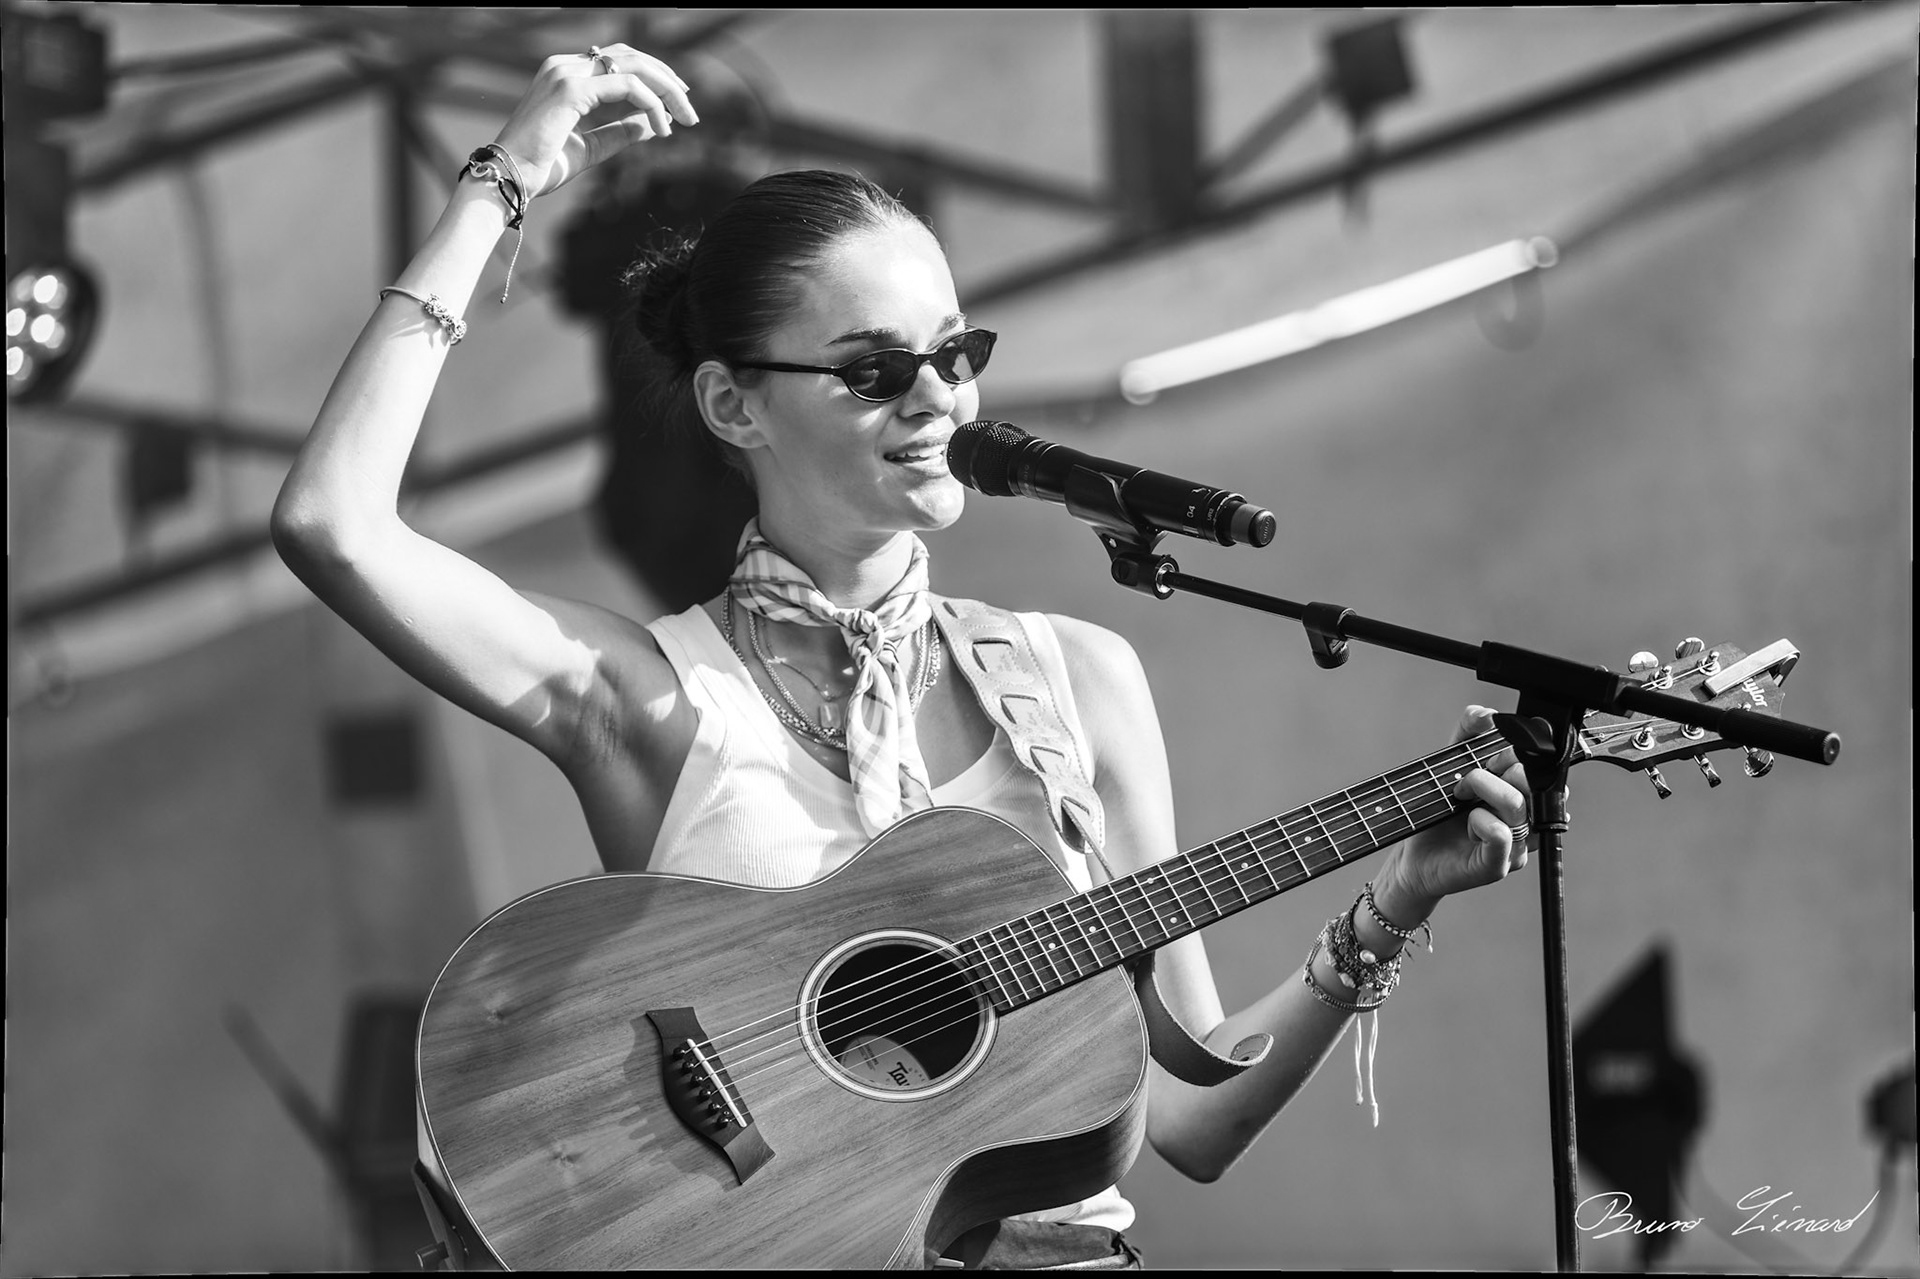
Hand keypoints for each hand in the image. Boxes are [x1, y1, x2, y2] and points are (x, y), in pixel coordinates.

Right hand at [490, 43, 698, 197]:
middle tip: (690, 109)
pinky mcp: (571, 88)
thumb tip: (652, 125)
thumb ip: (619, 132)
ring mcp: (566, 72)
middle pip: (630, 56)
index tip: (677, 104)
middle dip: (667, 80)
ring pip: (633, 66)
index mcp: (566, 74)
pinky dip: (651, 105)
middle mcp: (564, 65)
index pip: (618, 60)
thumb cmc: (542, 166)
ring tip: (685, 118)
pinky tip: (662, 128)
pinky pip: (627, 87)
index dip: (653, 77)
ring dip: (666, 90)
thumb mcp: (590, 147)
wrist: (509, 178)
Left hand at [1373, 706, 1536, 921]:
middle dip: (1494, 767)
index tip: (1486, 754)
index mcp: (1522, 793)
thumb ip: (1469, 733)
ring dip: (1481, 789)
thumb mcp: (1449, 762)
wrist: (1412, 856)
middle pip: (1530, 779)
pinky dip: (1480, 822)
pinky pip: (1502, 834)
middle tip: (1465, 778)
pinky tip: (1467, 825)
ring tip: (1459, 796)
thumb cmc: (1436, 812)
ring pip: (1517, 803)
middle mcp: (1527, 819)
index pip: (1538, 764)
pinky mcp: (1499, 865)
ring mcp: (1517, 845)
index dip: (1513, 751)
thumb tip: (1488, 714)